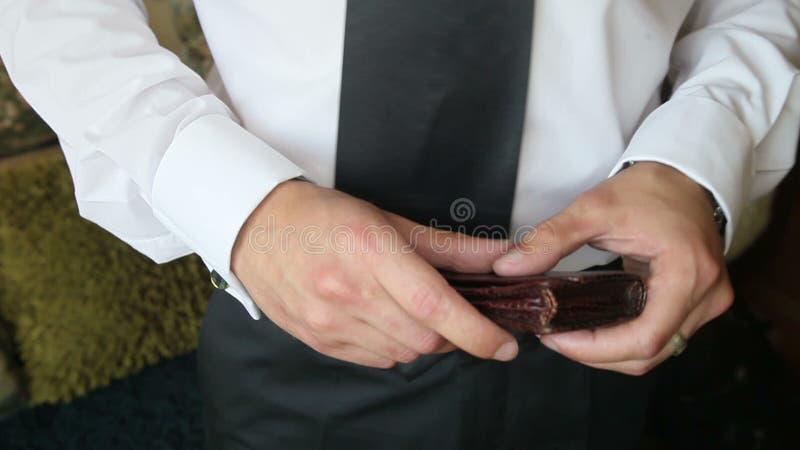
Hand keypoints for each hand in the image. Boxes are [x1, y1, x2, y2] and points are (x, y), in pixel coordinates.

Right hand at [231, 180, 517, 367]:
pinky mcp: (320, 342)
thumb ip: (448, 246)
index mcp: (370, 251)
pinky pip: (377, 360)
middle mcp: (348, 291)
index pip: (434, 304)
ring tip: (410, 309)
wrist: (256, 231)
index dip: (476, 330)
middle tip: (450, 310)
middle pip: (425, 338)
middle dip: (451, 332)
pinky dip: (394, 346)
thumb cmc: (324, 217)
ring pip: (404, 354)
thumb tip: (501, 256)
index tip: (504, 343)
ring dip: (422, 340)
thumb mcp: (388, 219)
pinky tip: (383, 318)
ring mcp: (330, 321)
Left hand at [493, 162, 733, 374]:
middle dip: (596, 353)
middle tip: (554, 336)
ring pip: (655, 351)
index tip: (556, 338)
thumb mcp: (593, 209)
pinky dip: (626, 339)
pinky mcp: (699, 303)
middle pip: (648, 353)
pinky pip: (661, 336)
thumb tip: (508, 268)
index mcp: (688, 273)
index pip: (643, 338)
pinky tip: (596, 326)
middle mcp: (707, 295)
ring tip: (569, 332)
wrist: (685, 175)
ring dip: (611, 350)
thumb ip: (549, 240)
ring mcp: (708, 302)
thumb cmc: (648, 189)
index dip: (595, 349)